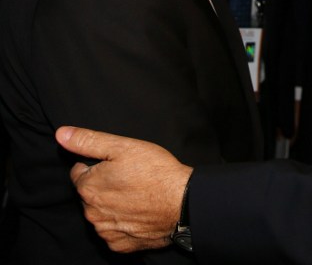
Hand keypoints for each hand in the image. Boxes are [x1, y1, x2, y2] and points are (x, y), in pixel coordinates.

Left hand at [55, 126, 192, 252]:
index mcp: (89, 186)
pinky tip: (137, 211)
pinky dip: (121, 222)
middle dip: (102, 185)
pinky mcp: (120, 244)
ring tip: (134, 193)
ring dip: (110, 204)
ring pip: (100, 213)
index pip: (78, 172)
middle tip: (127, 176)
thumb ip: (89, 140)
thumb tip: (62, 134)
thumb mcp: (122, 146)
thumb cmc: (154, 171)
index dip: (96, 164)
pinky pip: (113, 231)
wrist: (181, 203)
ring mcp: (105, 231)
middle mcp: (91, 213)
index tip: (114, 163)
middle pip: (89, 193)